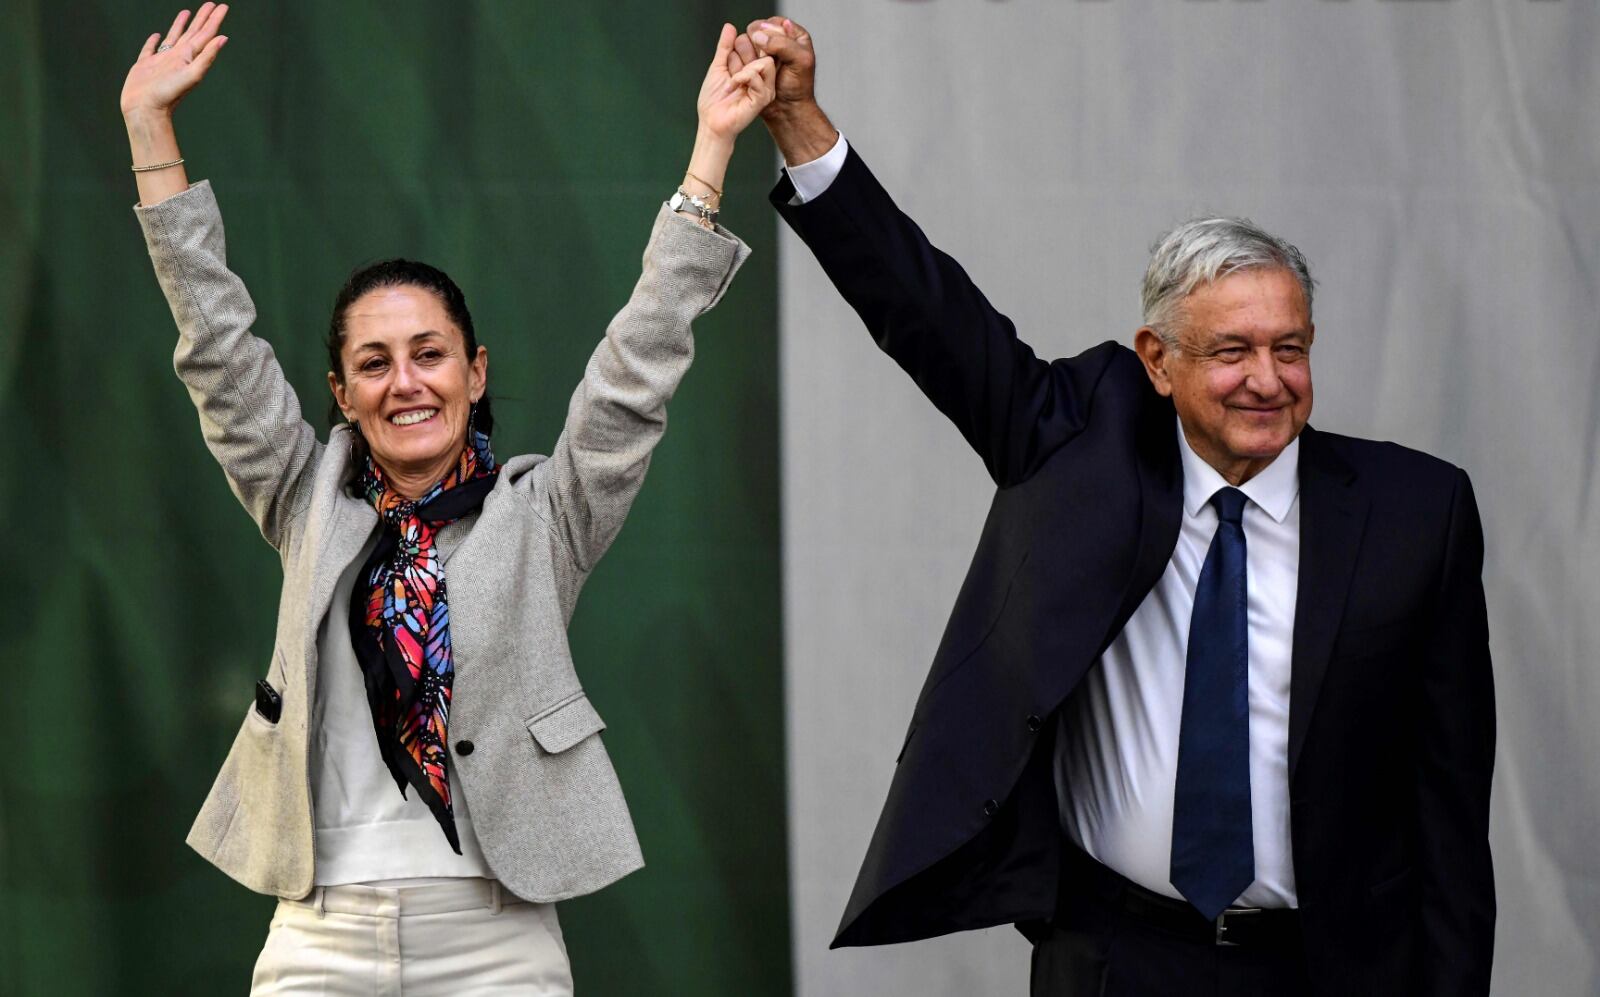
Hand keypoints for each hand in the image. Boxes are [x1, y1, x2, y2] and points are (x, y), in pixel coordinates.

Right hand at [120, 3, 229, 119]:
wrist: (145, 110)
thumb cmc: (167, 95)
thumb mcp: (191, 74)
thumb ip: (207, 57)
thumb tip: (223, 39)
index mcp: (189, 57)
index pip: (205, 34)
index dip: (214, 20)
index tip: (222, 6)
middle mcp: (178, 58)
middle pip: (193, 33)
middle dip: (203, 18)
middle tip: (211, 4)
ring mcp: (162, 61)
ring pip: (174, 37)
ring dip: (181, 25)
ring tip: (187, 12)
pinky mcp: (145, 66)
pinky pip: (151, 49)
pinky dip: (154, 41)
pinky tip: (156, 35)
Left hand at [697, 24, 776, 141]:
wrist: (711, 121)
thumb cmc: (714, 99)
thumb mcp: (718, 66)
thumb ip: (725, 47)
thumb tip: (730, 26)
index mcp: (754, 70)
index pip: (758, 45)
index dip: (742, 46)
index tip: (729, 62)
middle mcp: (763, 79)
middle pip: (765, 50)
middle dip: (743, 56)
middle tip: (730, 72)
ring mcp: (765, 88)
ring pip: (766, 62)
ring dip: (743, 69)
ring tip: (732, 82)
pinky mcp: (763, 98)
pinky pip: (759, 76)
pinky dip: (742, 78)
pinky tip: (732, 87)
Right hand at [744, 17, 815, 120]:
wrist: (786, 110)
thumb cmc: (798, 87)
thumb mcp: (800, 61)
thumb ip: (782, 44)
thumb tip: (758, 35)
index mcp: (792, 34)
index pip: (772, 23)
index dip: (770, 37)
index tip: (775, 53)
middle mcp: (774, 40)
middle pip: (754, 30)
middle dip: (758, 48)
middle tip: (769, 64)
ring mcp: (759, 52)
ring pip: (742, 42)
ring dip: (748, 58)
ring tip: (760, 71)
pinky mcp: (747, 63)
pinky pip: (734, 56)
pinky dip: (740, 65)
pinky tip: (749, 76)